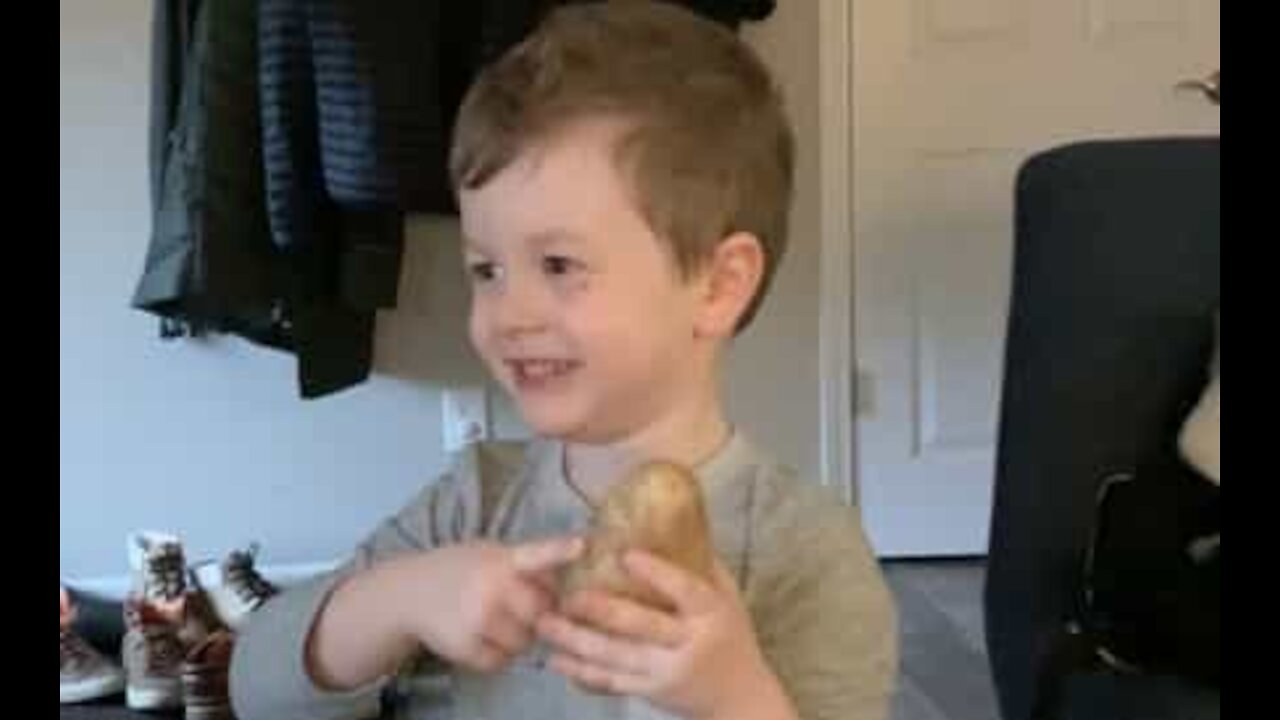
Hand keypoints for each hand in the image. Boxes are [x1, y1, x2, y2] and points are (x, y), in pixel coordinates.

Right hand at [406, 537, 582, 673]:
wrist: (410, 593)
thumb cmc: (461, 570)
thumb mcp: (489, 553)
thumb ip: (524, 564)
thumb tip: (563, 580)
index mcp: (501, 559)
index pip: (536, 554)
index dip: (559, 550)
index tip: (581, 546)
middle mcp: (490, 587)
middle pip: (541, 611)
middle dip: (539, 613)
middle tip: (522, 608)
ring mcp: (476, 619)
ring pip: (524, 642)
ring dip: (519, 637)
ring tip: (497, 621)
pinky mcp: (464, 646)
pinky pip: (500, 661)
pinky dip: (496, 654)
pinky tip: (480, 635)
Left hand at [536, 551, 794, 719]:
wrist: (741, 697)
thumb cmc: (732, 634)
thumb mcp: (728, 596)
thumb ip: (701, 562)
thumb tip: (675, 514)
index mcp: (712, 613)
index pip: (684, 589)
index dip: (656, 572)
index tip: (625, 554)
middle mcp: (690, 643)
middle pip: (641, 625)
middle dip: (601, 610)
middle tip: (567, 595)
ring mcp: (667, 672)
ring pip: (616, 656)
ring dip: (577, 641)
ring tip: (546, 623)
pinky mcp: (651, 693)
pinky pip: (611, 682)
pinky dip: (582, 672)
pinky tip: (557, 660)